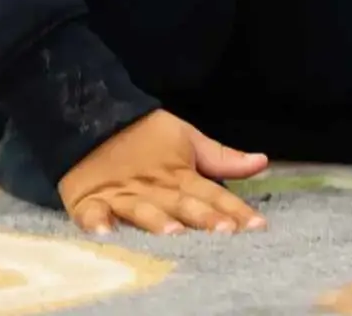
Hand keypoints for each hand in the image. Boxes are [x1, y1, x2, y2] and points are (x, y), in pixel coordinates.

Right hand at [56, 111, 267, 235]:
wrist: (92, 117)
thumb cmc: (144, 134)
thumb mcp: (187, 140)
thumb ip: (222, 159)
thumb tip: (262, 161)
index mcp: (180, 175)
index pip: (214, 194)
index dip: (235, 210)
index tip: (257, 225)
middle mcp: (155, 189)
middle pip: (182, 204)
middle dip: (203, 217)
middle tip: (223, 232)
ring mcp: (122, 195)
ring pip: (142, 210)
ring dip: (157, 221)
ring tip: (173, 233)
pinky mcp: (90, 201)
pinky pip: (92, 213)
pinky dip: (97, 223)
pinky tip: (105, 234)